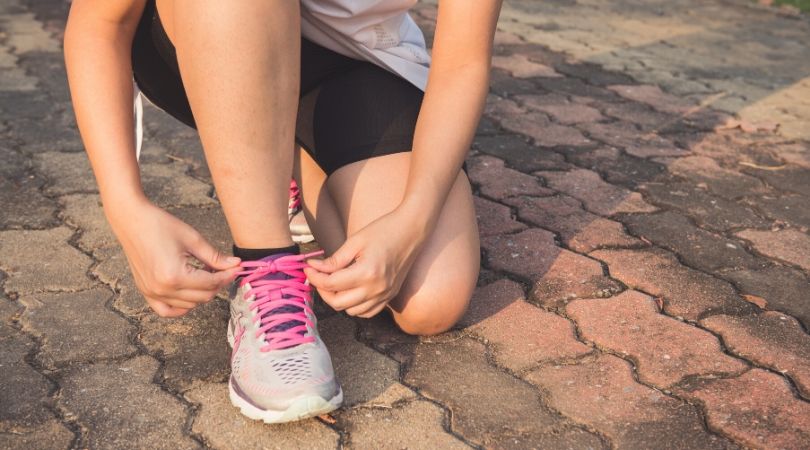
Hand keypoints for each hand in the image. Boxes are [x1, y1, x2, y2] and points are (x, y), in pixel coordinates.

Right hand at [107, 198, 241, 317]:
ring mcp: (152, 293)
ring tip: (205, 274)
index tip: (237, 268)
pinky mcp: (145, 291)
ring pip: (189, 304)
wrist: (131, 220)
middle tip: (224, 269)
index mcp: (175, 276)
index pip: (211, 283)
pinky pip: (166, 310)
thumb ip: (215, 257)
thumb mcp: (193, 239)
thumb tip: (236, 265)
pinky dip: (181, 307)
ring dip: (202, 293)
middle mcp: (162, 289)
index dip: (227, 276)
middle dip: (218, 284)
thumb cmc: (160, 225)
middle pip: (203, 297)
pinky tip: (190, 294)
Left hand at [304, 208, 427, 317]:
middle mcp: (377, 289)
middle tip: (317, 276)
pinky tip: (350, 291)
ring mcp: (385, 295)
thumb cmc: (384, 230)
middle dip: (323, 290)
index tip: (308, 267)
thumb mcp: (355, 242)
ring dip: (338, 300)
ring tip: (333, 282)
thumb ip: (334, 260)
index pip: (331, 284)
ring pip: (351, 311)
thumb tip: (314, 268)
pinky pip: (367, 312)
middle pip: (338, 303)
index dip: (315, 277)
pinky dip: (354, 306)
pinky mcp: (390, 296)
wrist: (412, 230)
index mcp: (367, 273)